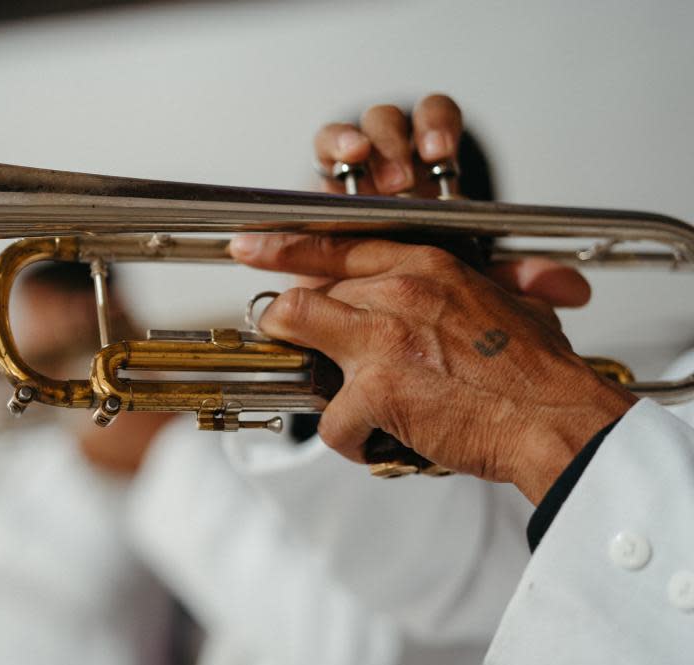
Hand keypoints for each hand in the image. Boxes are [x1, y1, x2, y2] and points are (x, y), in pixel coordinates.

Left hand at [230, 234, 635, 503]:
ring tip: (343, 402)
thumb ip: (467, 289)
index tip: (248, 247)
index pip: (335, 245)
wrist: (558, 420)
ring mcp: (382, 339)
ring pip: (295, 332)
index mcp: (426, 266)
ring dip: (311, 374)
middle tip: (309, 355)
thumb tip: (450, 296)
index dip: (283, 248)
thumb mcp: (508, 302)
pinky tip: (378, 444)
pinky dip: (350, 441)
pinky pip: (330, 421)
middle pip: (305, 296)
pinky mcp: (376, 391)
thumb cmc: (537, 373)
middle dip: (297, 329)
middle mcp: (397, 291)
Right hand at [313, 94, 591, 308]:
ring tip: (374, 177)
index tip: (439, 153)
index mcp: (428, 181)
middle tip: (404, 180)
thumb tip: (571, 289)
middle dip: (401, 142)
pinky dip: (332, 150)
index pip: (436, 126)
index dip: (438, 126)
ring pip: (359, 131)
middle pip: (396, 124)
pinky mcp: (316, 194)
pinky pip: (322, 153)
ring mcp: (352, 179)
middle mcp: (391, 170)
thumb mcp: (465, 287)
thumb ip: (513, 282)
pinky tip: (340, 168)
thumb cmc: (411, 293)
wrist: (364, 317)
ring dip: (368, 146)